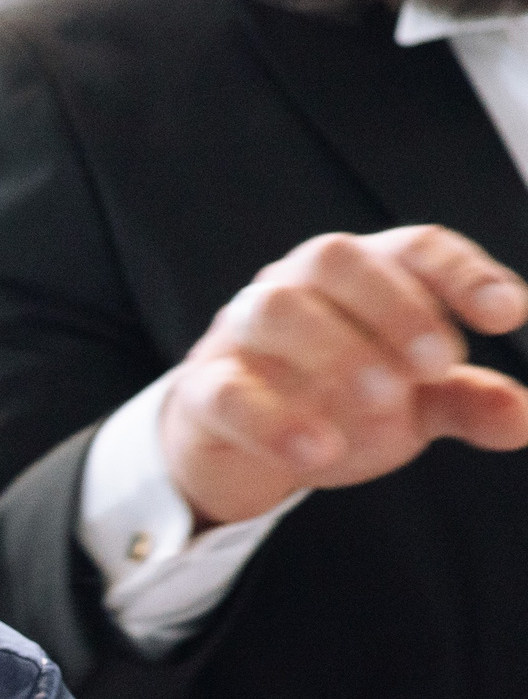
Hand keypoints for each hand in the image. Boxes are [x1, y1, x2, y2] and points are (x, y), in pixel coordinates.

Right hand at [161, 225, 527, 526]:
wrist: (236, 449)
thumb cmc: (332, 402)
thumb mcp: (412, 405)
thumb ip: (466, 403)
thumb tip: (522, 419)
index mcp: (361, 276)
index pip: (412, 248)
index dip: (463, 273)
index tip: (508, 314)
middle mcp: (296, 286)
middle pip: (336, 258)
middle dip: (395, 306)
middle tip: (440, 364)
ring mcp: (241, 334)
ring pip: (274, 309)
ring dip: (334, 349)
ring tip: (383, 401)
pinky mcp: (202, 389)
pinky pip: (227, 390)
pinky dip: (274, 420)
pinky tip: (320, 450)